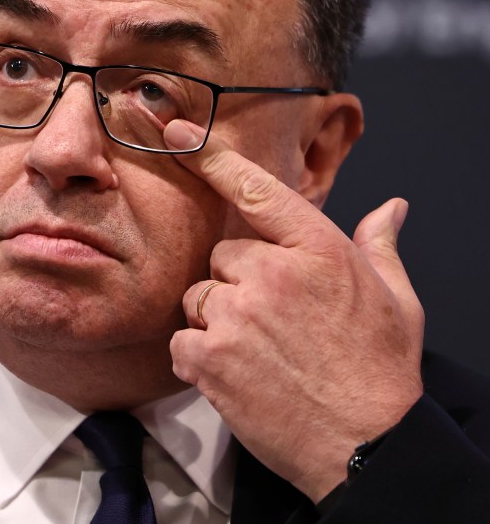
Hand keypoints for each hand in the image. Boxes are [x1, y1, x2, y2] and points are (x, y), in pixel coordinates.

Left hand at [164, 120, 424, 501]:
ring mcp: (238, 316)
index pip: (257, 190)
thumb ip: (379, 246)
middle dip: (238, 282)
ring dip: (217, 320)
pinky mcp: (210, 358)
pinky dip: (200, 357)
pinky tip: (237, 374)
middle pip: (222, 255)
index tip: (174, 128)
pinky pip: (182, 340)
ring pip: (198, 297)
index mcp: (319, 251)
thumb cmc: (380, 370)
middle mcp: (273, 274)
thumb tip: (391, 208)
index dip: (212, 155)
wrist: (364, 444)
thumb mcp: (397, 301)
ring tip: (259, 351)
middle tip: (273, 320)